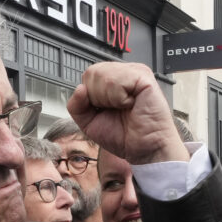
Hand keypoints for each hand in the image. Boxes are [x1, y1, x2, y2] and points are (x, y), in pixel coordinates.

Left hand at [66, 62, 189, 165]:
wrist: (145, 150)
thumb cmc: (125, 136)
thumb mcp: (90, 123)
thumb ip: (77, 106)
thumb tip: (79, 88)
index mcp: (113, 79)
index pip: (88, 75)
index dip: (90, 97)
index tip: (105, 110)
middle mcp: (124, 72)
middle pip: (92, 73)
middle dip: (97, 98)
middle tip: (116, 109)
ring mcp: (135, 72)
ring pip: (102, 76)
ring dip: (109, 99)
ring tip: (125, 108)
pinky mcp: (144, 77)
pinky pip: (116, 82)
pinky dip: (119, 99)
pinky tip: (131, 105)